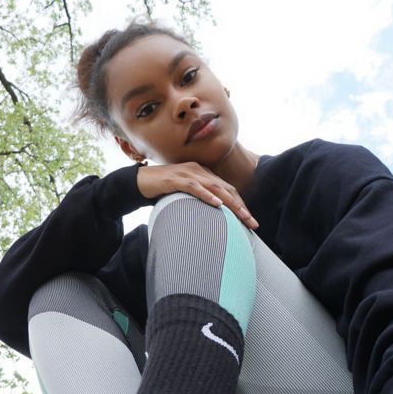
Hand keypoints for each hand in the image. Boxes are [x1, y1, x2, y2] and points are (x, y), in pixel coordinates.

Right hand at [137, 161, 258, 229]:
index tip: (250, 221)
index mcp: (204, 174)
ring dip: (230, 203)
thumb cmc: (163, 190)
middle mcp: (199, 170)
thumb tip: (214, 216)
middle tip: (252, 223)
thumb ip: (199, 199)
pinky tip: (217, 205)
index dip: (241, 204)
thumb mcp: (186, 195)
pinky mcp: (175, 179)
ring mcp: (187, 173)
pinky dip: (207, 195)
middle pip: (226, 189)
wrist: (140, 181)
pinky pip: (194, 187)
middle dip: (241, 207)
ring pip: (215, 187)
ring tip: (242, 216)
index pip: (228, 189)